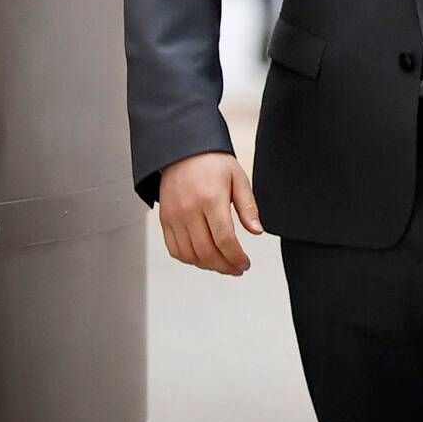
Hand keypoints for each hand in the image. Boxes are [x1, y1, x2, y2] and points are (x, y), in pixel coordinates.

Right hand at [157, 151, 261, 275]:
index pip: (224, 239)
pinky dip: (189, 259)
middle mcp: (189, 210)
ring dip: (208, 266)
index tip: (245, 264)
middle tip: (237, 269)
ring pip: (190, 254)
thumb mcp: (238, 179)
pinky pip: (175, 249)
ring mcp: (174, 217)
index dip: (236, 257)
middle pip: (206, 251)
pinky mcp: (165, 220)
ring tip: (223, 265)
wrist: (183, 152)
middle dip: (225, 266)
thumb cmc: (213, 163)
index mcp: (211, 199)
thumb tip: (257, 231)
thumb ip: (248, 207)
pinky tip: (203, 258)